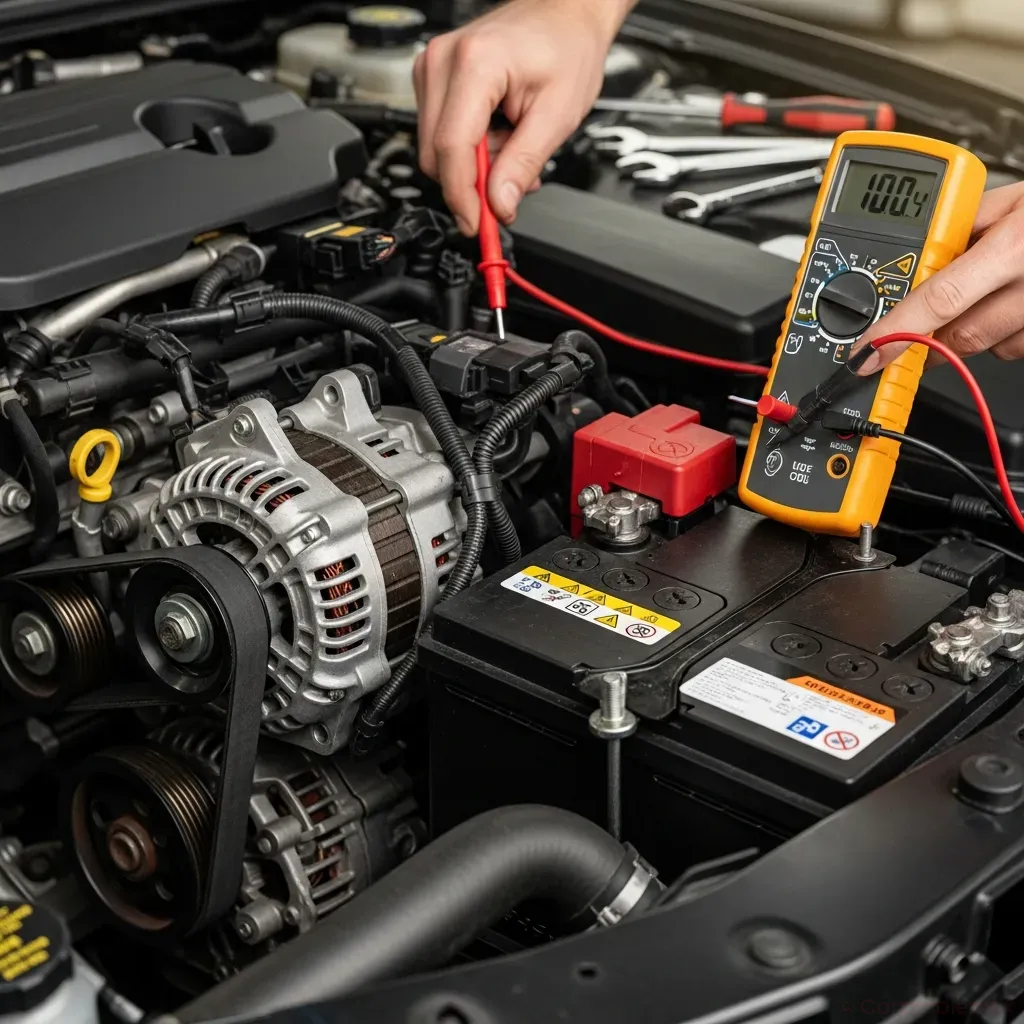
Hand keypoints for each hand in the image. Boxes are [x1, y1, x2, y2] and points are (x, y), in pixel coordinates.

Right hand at [414, 0, 635, 234]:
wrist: (564, 15)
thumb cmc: (566, 48)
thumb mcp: (557, 115)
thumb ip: (524, 164)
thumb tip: (499, 204)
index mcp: (475, 64)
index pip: (452, 147)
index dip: (463, 196)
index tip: (477, 225)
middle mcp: (442, 62)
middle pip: (436, 154)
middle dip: (472, 184)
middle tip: (509, 190)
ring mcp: (432, 68)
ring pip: (437, 150)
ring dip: (474, 167)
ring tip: (513, 149)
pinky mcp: (434, 78)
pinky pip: (441, 134)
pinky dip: (470, 150)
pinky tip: (499, 137)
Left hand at [859, 180, 1023, 371]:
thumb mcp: (1018, 199)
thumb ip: (964, 222)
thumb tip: (917, 247)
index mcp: (1014, 246)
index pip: (937, 301)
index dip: (895, 332)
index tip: (865, 354)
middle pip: (957, 336)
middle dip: (932, 331)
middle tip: (928, 311)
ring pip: (988, 347)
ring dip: (974, 330)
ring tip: (992, 290)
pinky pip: (1018, 348)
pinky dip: (1008, 333)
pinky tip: (1019, 302)